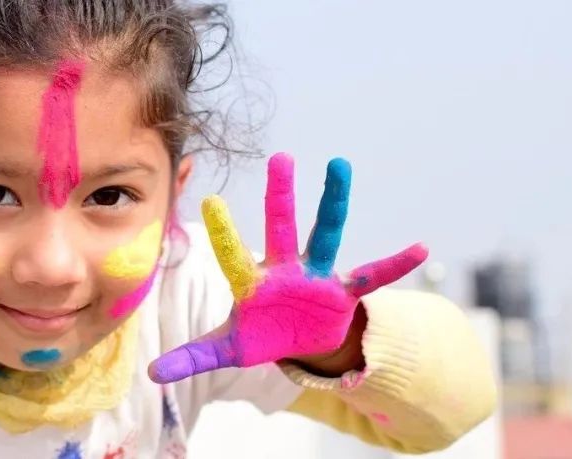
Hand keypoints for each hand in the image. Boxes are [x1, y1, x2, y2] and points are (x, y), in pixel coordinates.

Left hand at [149, 153, 425, 383]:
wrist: (302, 342)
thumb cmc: (261, 335)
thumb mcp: (228, 349)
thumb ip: (192, 357)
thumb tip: (150, 374)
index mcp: (252, 283)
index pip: (234, 255)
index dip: (224, 233)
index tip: (210, 201)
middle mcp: (285, 270)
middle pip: (281, 228)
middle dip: (281, 196)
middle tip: (279, 157)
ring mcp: (317, 276)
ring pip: (326, 234)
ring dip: (334, 203)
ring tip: (340, 165)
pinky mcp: (344, 292)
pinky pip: (372, 276)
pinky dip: (395, 265)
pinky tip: (420, 249)